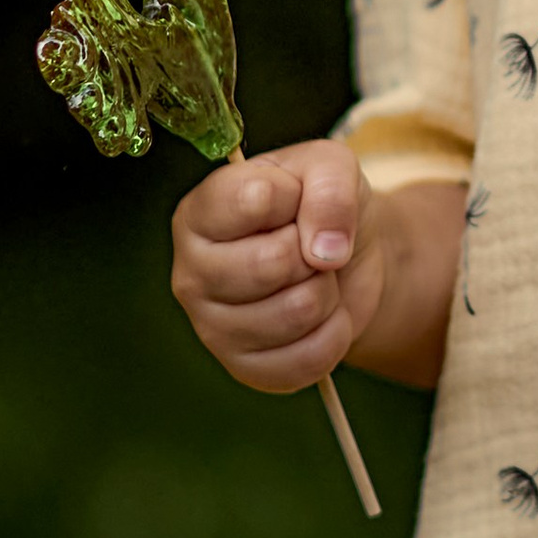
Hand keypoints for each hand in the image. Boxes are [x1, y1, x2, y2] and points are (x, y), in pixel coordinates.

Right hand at [171, 138, 387, 394]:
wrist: (346, 259)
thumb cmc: (320, 205)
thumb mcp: (331, 169)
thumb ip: (330, 188)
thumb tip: (324, 251)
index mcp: (200, 213)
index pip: (253, 200)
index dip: (295, 197)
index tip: (294, 197)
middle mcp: (191, 273)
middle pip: (272, 263)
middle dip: (313, 252)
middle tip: (308, 246)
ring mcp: (211, 327)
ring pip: (296, 312)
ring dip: (327, 292)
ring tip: (314, 278)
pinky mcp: (244, 368)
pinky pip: (308, 358)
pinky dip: (334, 333)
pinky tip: (321, 316)